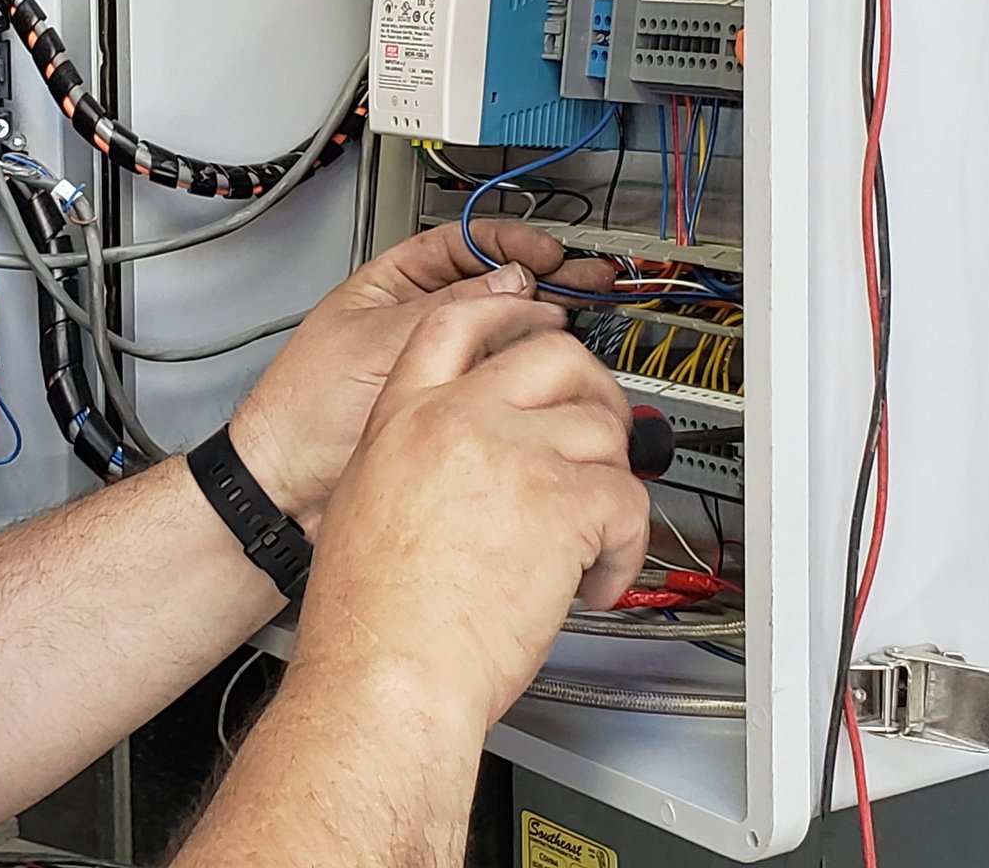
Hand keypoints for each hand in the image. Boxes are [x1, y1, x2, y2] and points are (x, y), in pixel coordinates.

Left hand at [229, 220, 614, 529]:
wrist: (288, 491)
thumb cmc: (303, 412)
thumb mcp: (380, 342)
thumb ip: (449, 310)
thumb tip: (512, 282)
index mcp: (391, 287)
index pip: (460, 245)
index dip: (507, 244)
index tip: (545, 252)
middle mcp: (418, 323)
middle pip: (491, 288)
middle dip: (542, 282)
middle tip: (587, 281)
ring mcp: (437, 370)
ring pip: (501, 337)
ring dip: (542, 328)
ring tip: (582, 324)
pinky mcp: (451, 413)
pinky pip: (499, 385)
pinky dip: (530, 377)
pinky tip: (554, 371)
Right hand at [287, 296, 649, 731]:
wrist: (386, 676)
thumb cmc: (368, 619)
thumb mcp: (360, 502)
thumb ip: (408, 457)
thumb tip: (452, 459)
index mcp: (404, 417)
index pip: (457, 323)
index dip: (507, 312)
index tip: (538, 321)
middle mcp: (459, 421)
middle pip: (552, 355)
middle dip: (592, 389)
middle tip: (600, 430)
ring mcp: (513, 456)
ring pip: (602, 428)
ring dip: (613, 480)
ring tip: (594, 534)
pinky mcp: (562, 504)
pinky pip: (628, 500)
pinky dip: (626, 546)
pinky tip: (596, 581)